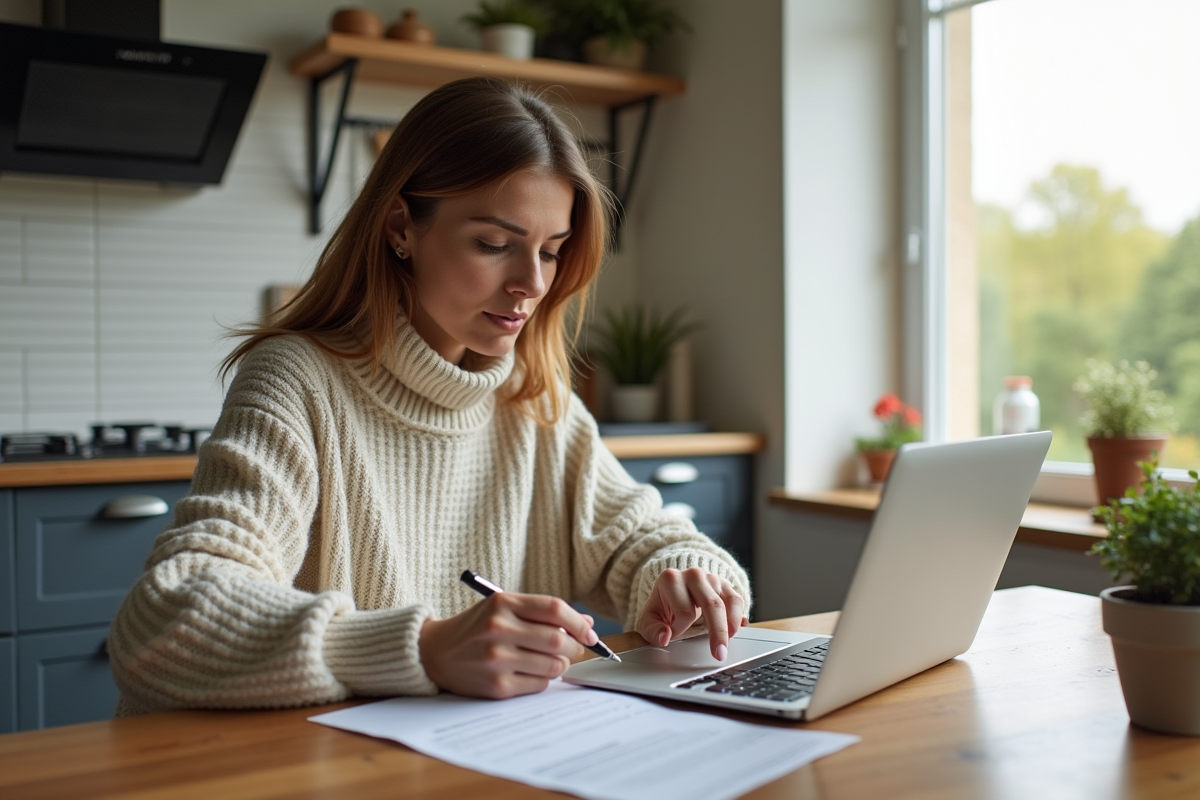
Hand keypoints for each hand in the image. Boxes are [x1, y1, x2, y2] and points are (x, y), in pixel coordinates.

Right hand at [418, 592, 598, 698]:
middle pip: (558, 639)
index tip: (589, 632)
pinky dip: (544, 679)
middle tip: (573, 649)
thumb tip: (586, 623)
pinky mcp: (496, 685)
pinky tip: (531, 672)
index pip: (555, 609)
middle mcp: (498, 629)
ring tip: (551, 660)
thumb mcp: (503, 608)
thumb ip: (542, 612)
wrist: (434, 653)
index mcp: (502, 603)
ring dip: (561, 664)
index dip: (579, 622)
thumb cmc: (475, 628)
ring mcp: (496, 659)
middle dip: (574, 647)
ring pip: (553, 665)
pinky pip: (539, 684)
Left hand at [636, 568, 745, 660]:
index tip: (674, 635)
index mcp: (671, 580)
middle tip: (718, 654)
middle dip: (717, 632)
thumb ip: (652, 631)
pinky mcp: (724, 586)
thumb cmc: (662, 607)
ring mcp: (711, 578)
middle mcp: (693, 575)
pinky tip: (733, 633)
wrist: (672, 591)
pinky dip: (737, 618)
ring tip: (727, 644)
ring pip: (728, 602)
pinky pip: (737, 600)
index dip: (680, 629)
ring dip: (730, 626)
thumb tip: (664, 637)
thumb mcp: (649, 620)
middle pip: (711, 604)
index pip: (684, 611)